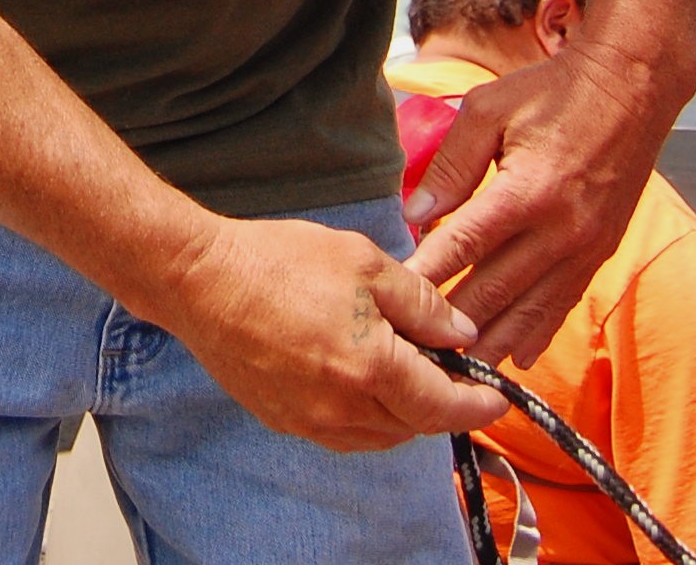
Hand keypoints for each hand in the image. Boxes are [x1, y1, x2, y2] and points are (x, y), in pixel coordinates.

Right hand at [147, 214, 507, 450]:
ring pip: (379, 436)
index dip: (476, 406)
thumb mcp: (363, 262)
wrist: (200, 280)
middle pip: (414, 426)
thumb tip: (461, 334)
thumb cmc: (279, 260)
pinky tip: (361, 380)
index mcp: (370, 366)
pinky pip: (342, 434)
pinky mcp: (283, 420)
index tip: (495, 399)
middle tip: (448, 369)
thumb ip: (421, 303)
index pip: (442, 406)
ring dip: (404, 414)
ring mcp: (309, 420)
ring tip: (406, 372)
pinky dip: (366, 417)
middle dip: (440, 404)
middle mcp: (342, 406)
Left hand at [402, 34, 688, 364]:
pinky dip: (537, 331)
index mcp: (527, 190)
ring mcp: (586, 246)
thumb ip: (451, 164)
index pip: (464, 245)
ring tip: (461, 375)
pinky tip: (516, 356)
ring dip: (494, 343)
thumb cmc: (552, 91)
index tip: (394, 302)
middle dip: (454, 325)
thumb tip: (415, 214)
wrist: (633, 85)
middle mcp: (560, 228)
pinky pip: (563, 301)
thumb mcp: (489, 109)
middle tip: (417, 354)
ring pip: (532, 310)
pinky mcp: (601, 251)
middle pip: (496, 290)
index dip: (427, 276)